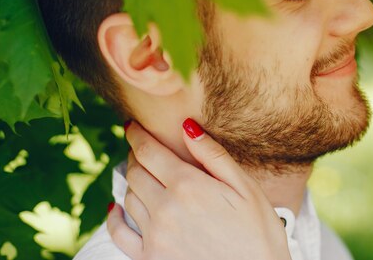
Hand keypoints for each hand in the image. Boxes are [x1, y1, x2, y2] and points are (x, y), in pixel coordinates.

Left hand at [107, 119, 290, 259]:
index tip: (132, 126)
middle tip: (142, 149)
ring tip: (141, 174)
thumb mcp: (245, 187)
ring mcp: (155, 236)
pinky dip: (114, 217)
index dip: (137, 135)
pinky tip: (115, 208)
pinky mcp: (150, 258)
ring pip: (129, 197)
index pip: (149, 151)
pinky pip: (119, 234)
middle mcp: (166, 208)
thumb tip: (187, 127)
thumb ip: (213, 155)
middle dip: (135, 155)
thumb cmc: (259, 231)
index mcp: (188, 185)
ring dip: (132, 181)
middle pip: (135, 171)